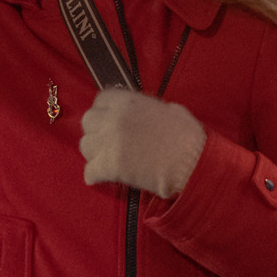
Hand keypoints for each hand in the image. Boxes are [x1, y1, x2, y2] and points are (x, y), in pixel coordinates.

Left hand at [80, 87, 206, 199]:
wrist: (191, 163)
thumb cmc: (187, 137)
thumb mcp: (170, 110)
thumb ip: (148, 108)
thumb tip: (144, 112)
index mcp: (128, 102)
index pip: (101, 99)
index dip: (105, 111)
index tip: (110, 120)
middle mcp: (114, 118)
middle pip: (88, 121)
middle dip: (96, 130)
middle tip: (108, 141)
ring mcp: (109, 142)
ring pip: (85, 145)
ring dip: (94, 152)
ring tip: (107, 159)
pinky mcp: (109, 166)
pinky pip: (89, 171)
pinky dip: (95, 176)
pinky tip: (103, 177)